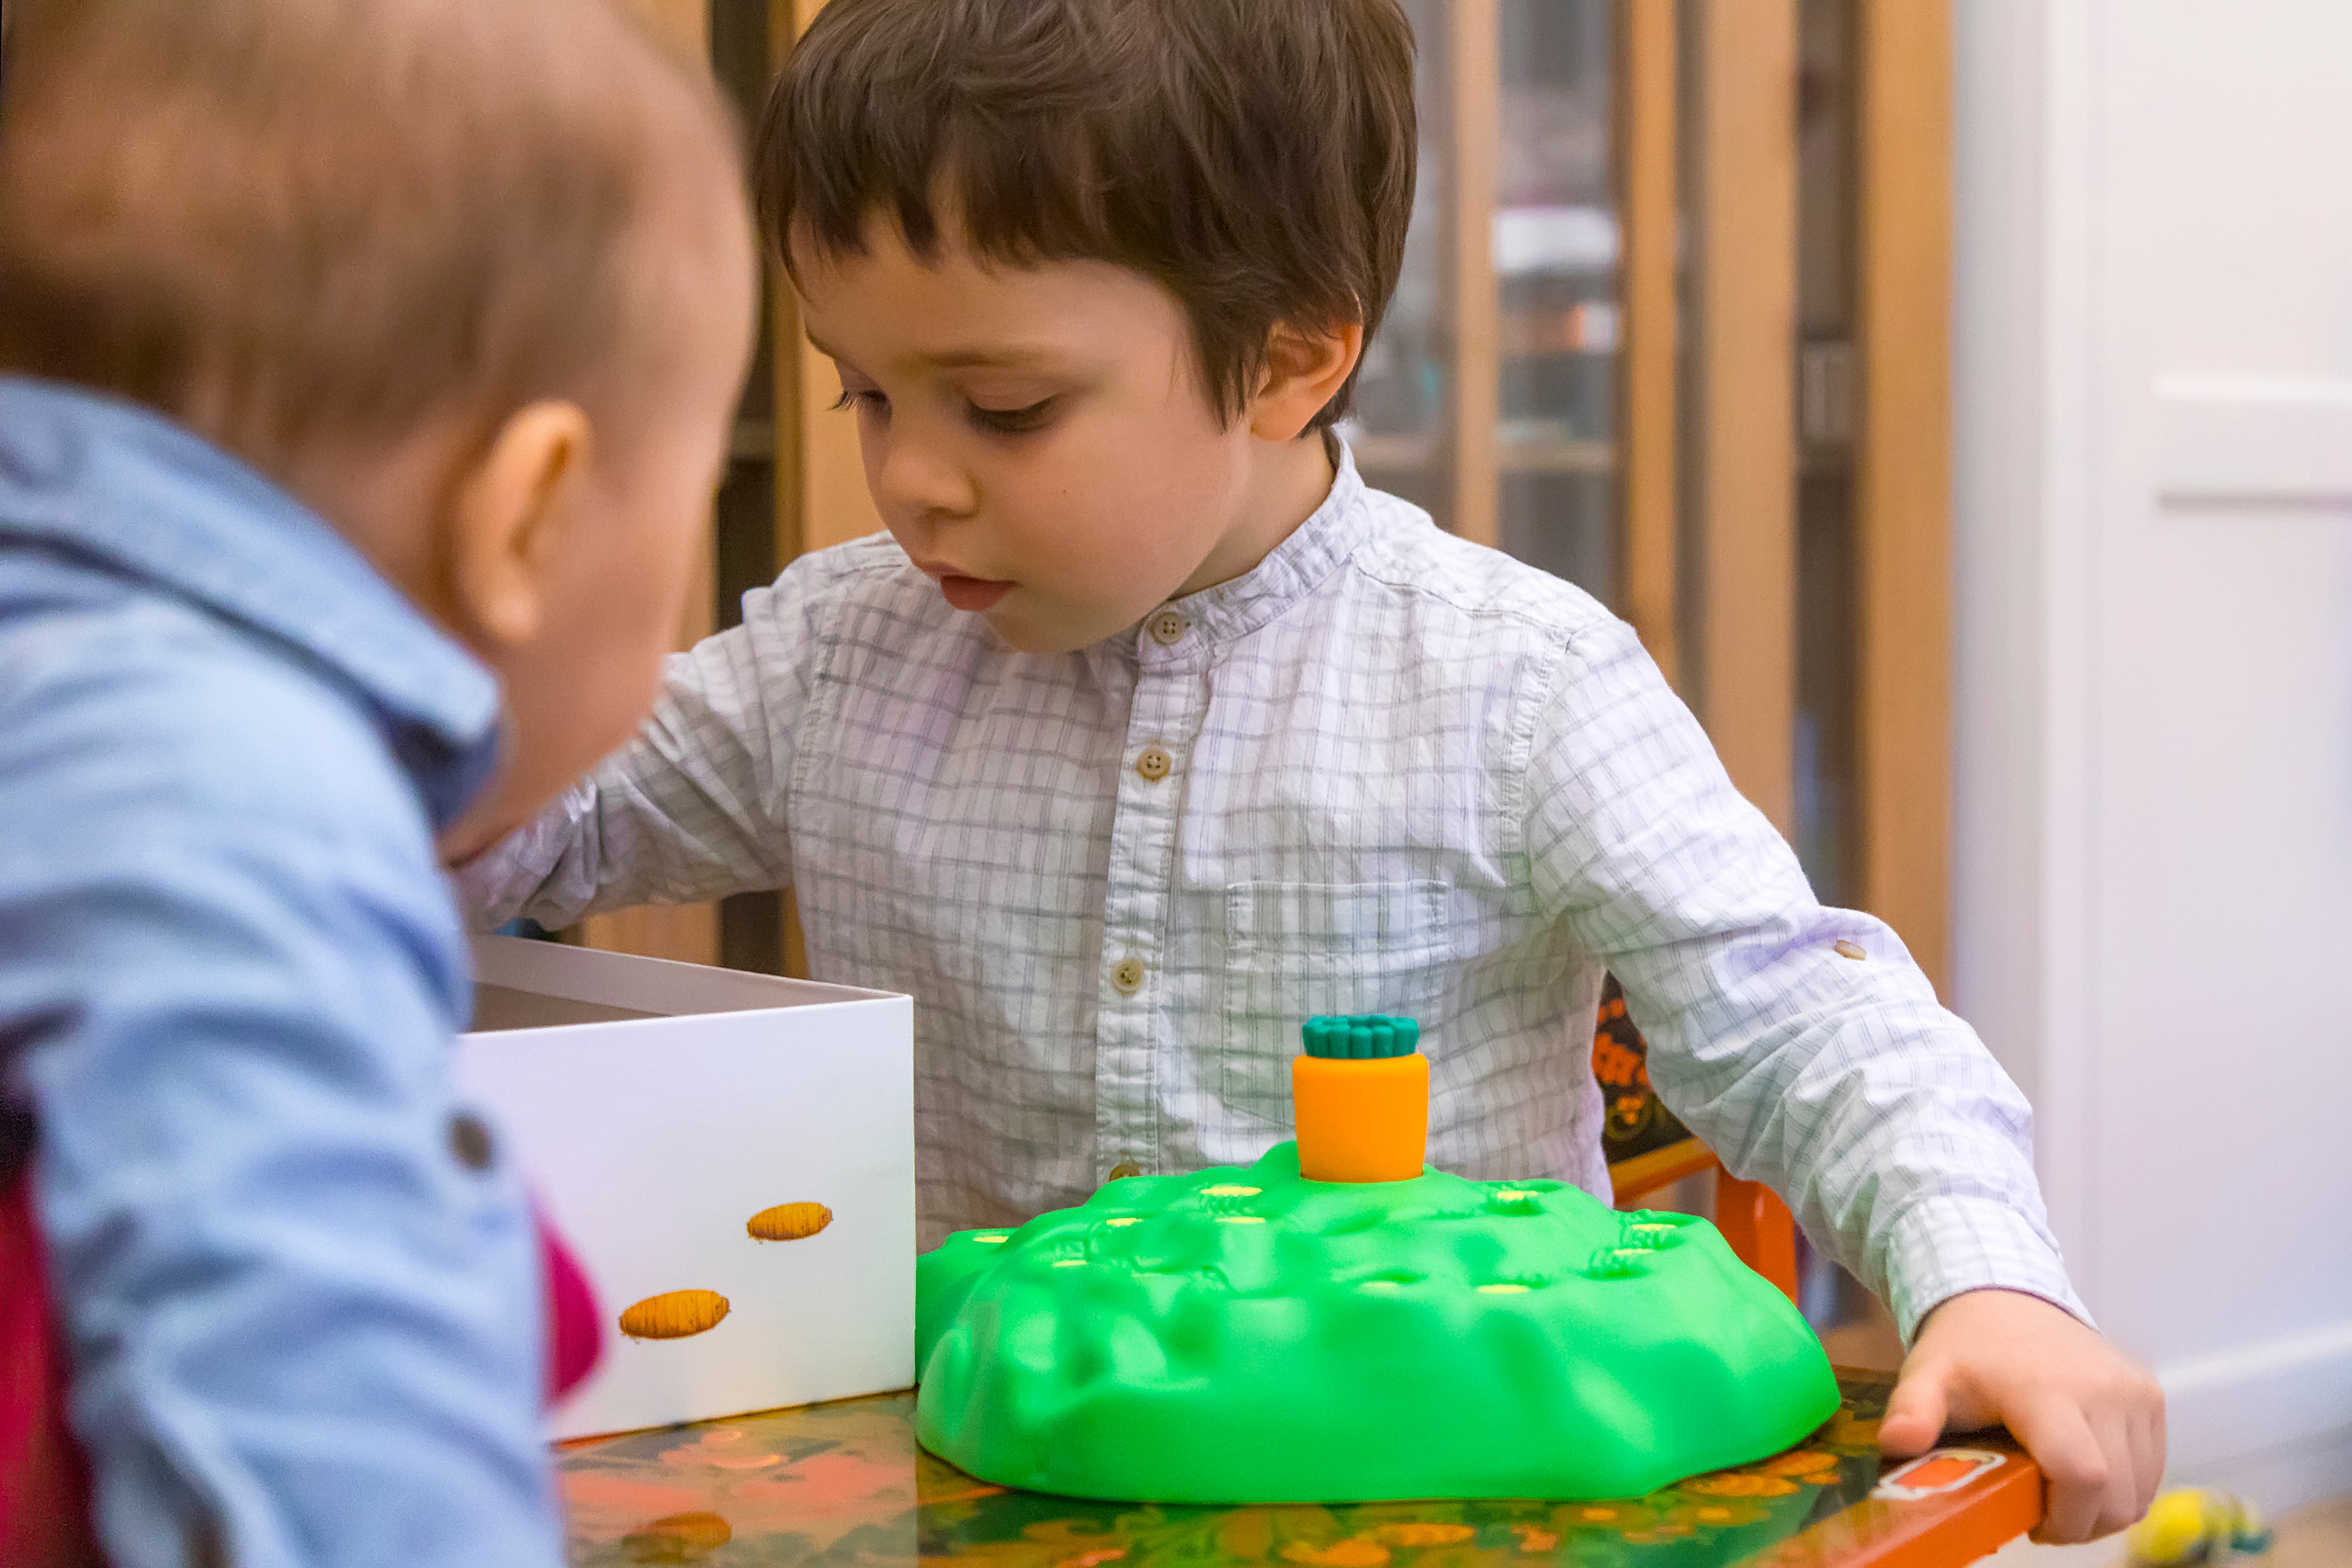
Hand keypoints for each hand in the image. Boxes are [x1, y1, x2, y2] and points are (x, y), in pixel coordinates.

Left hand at [1878, 1287, 2164, 1543]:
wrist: (2005, 1296)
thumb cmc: (1965, 1347)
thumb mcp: (1926, 1376)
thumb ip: (1911, 1411)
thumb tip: (1895, 1443)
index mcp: (2046, 1389)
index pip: (2082, 1475)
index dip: (2065, 1519)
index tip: (2034, 1524)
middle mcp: (2103, 1389)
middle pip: (2116, 1497)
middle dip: (2080, 1523)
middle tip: (2041, 1512)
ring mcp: (2135, 1391)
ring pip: (2140, 1490)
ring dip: (2103, 1508)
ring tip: (2057, 1488)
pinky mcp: (2151, 1395)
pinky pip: (2153, 1469)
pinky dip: (2124, 1486)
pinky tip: (2081, 1469)